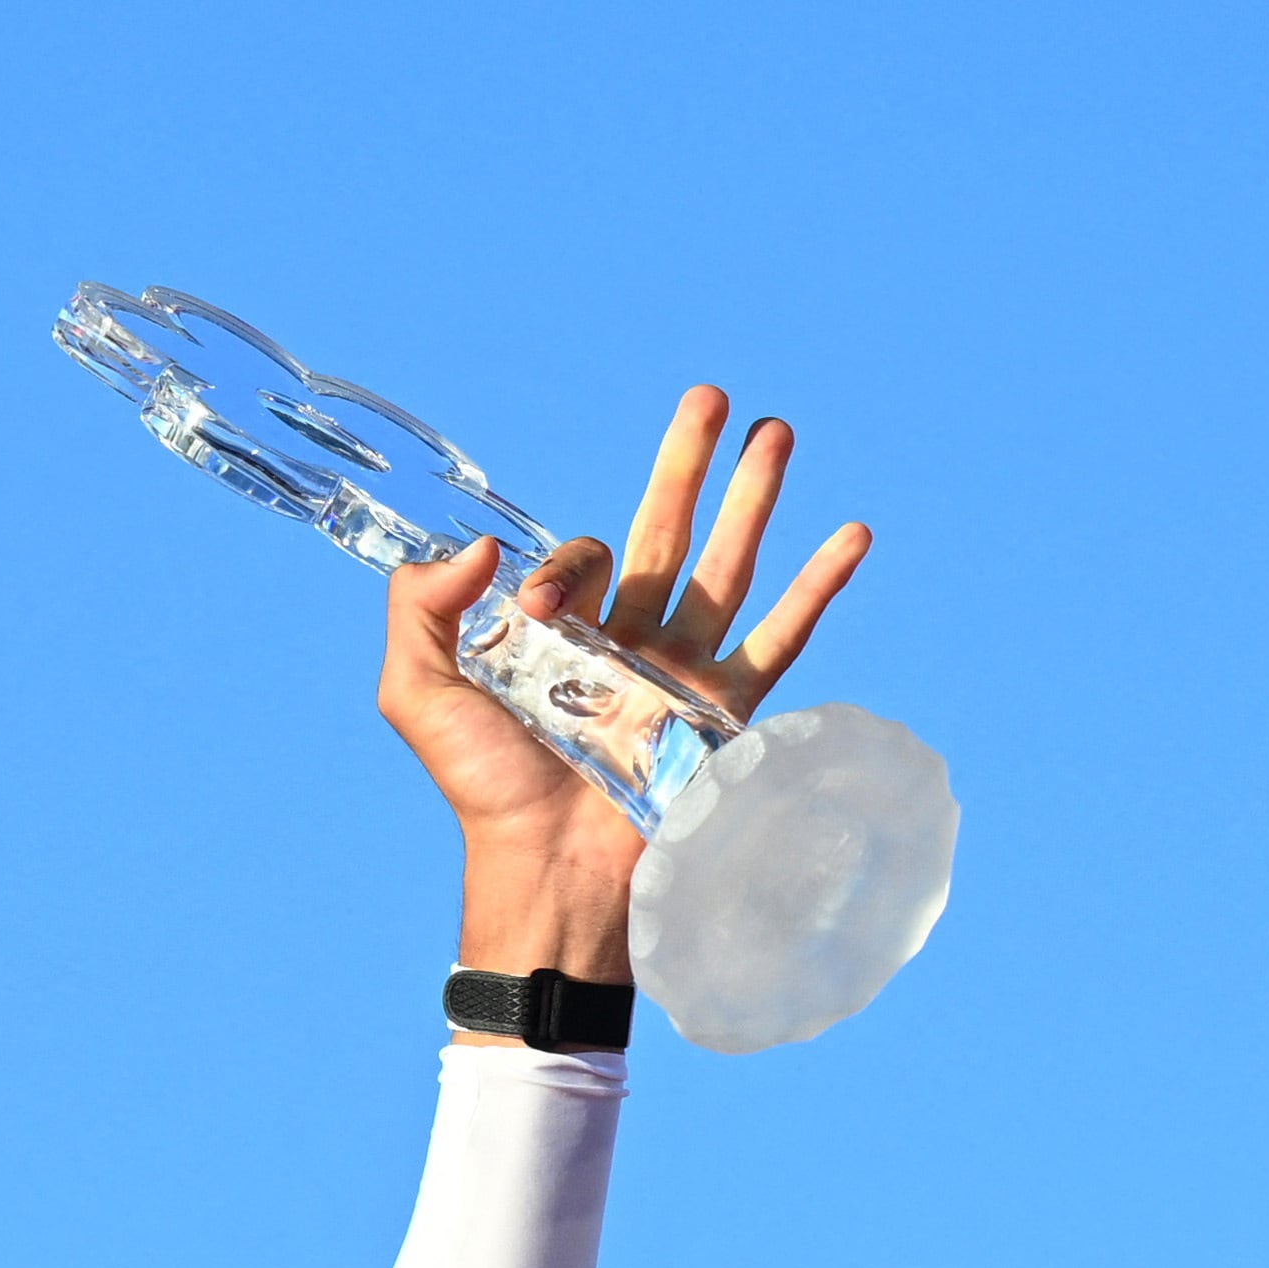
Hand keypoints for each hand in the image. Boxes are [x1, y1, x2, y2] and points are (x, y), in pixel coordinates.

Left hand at [375, 386, 867, 986]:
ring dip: (754, 500)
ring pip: (725, 569)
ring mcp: (679, 676)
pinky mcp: (723, 713)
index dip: (565, 565)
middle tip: (711, 397)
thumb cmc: (482, 792)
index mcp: (561, 637)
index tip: (540, 610)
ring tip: (777, 431)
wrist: (547, 869)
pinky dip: (819, 587)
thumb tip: (480, 546)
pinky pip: (780, 640)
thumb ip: (421, 609)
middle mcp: (625, 646)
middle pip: (666, 535)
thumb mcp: (416, 693)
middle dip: (688, 465)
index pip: (584, 560)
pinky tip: (852, 532)